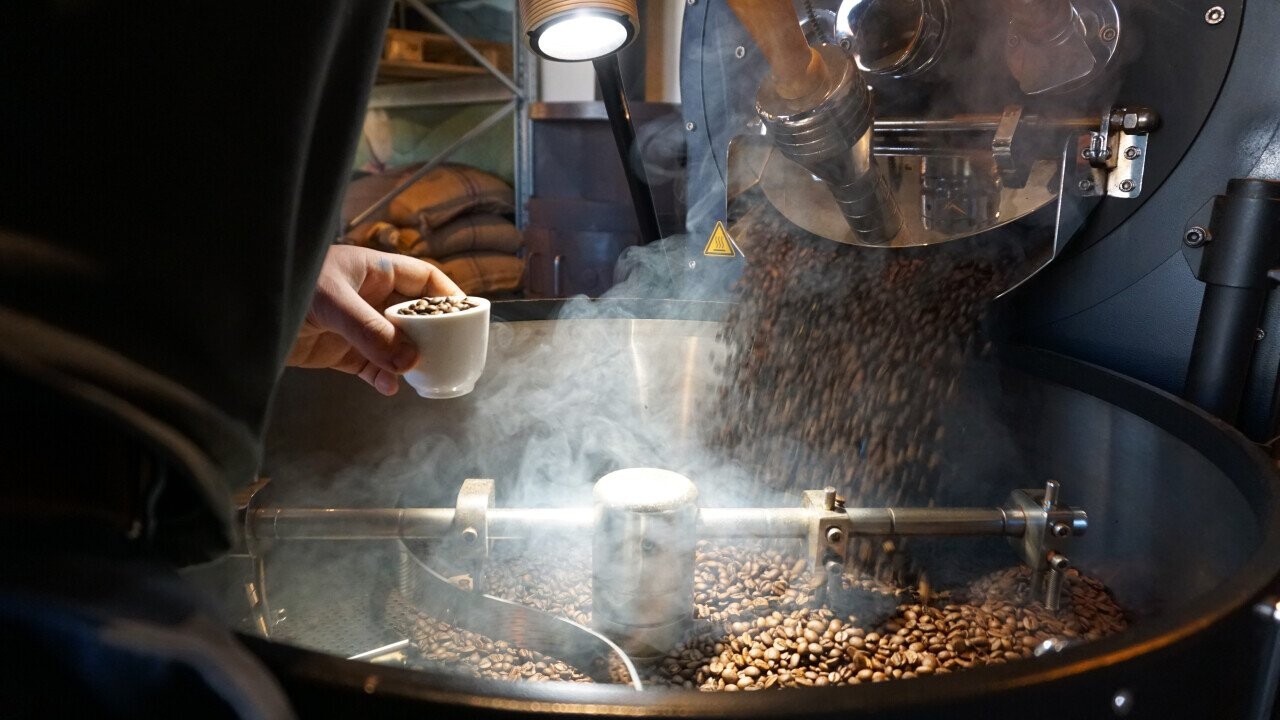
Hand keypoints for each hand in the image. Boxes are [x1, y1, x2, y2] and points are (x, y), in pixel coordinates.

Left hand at [288, 245, 462, 394]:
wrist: (237, 311)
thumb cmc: (287, 285)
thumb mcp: (333, 303)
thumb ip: (371, 332)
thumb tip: (410, 363)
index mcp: (375, 271)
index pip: (424, 279)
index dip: (448, 296)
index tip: (467, 318)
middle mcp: (370, 298)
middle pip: (415, 316)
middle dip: (433, 336)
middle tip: (450, 355)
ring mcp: (356, 326)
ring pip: (396, 345)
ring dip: (410, 361)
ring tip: (423, 377)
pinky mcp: (339, 352)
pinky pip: (372, 366)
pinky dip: (383, 378)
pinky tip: (390, 388)